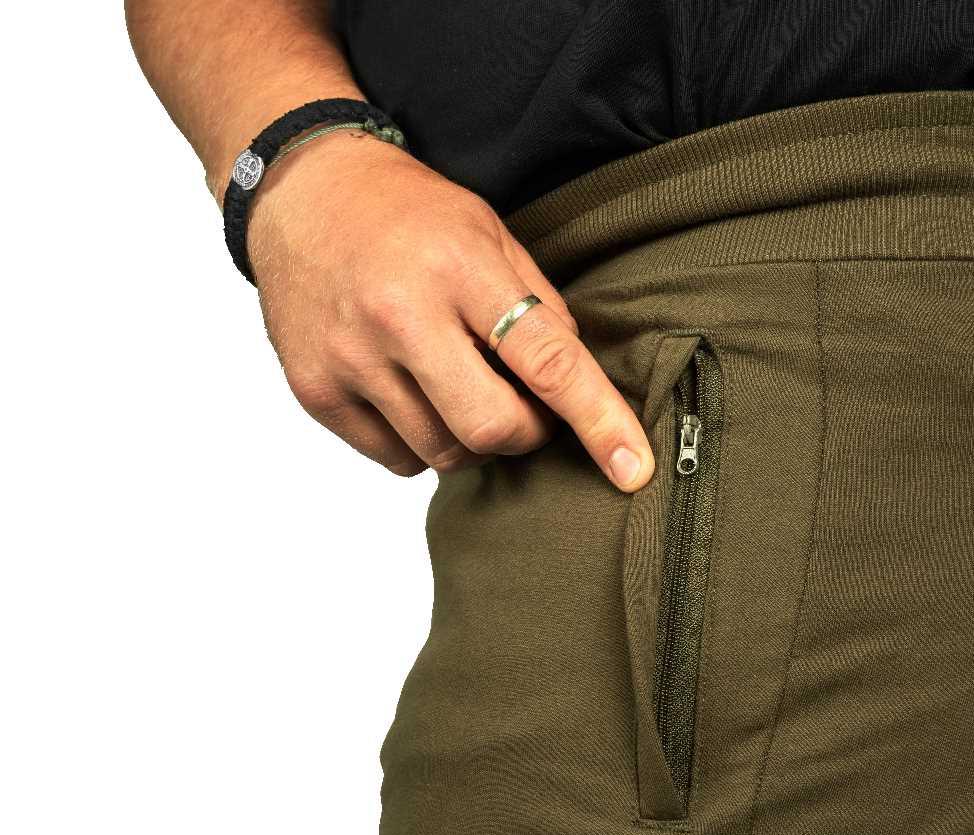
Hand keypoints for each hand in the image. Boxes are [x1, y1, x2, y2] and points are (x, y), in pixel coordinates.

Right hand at [244, 132, 653, 489]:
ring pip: (445, 453)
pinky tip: (416, 395)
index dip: (599, 420)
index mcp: (458, 268)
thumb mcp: (489, 233)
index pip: (547, 361)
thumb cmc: (408, 213)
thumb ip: (539, 308)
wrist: (303, 191)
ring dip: (473, 440)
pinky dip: (423, 444)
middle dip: (527, 433)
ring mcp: (350, 358)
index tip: (633, 468)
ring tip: (460, 386)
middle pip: (492, 429)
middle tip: (525, 406)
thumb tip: (577, 386)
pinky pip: (398, 459)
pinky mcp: (315, 391)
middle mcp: (398, 315)